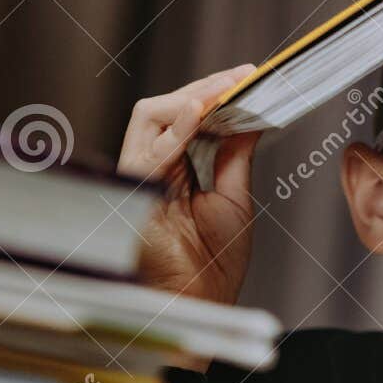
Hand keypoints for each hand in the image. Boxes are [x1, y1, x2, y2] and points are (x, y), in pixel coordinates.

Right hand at [118, 65, 258, 304]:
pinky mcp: (132, 192)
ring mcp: (138, 177)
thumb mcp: (234, 198)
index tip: (248, 77)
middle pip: (165, 109)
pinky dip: (175, 129)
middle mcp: (151, 168)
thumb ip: (235, 155)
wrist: (200, 305)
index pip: (187, 116)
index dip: (215, 93)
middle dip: (205, 88)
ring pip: (150, 118)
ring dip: (192, 100)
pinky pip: (148, 150)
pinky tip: (199, 112)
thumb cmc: (211, 266)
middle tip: (241, 77)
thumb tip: (251, 117)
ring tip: (225, 90)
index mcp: (174, 169)